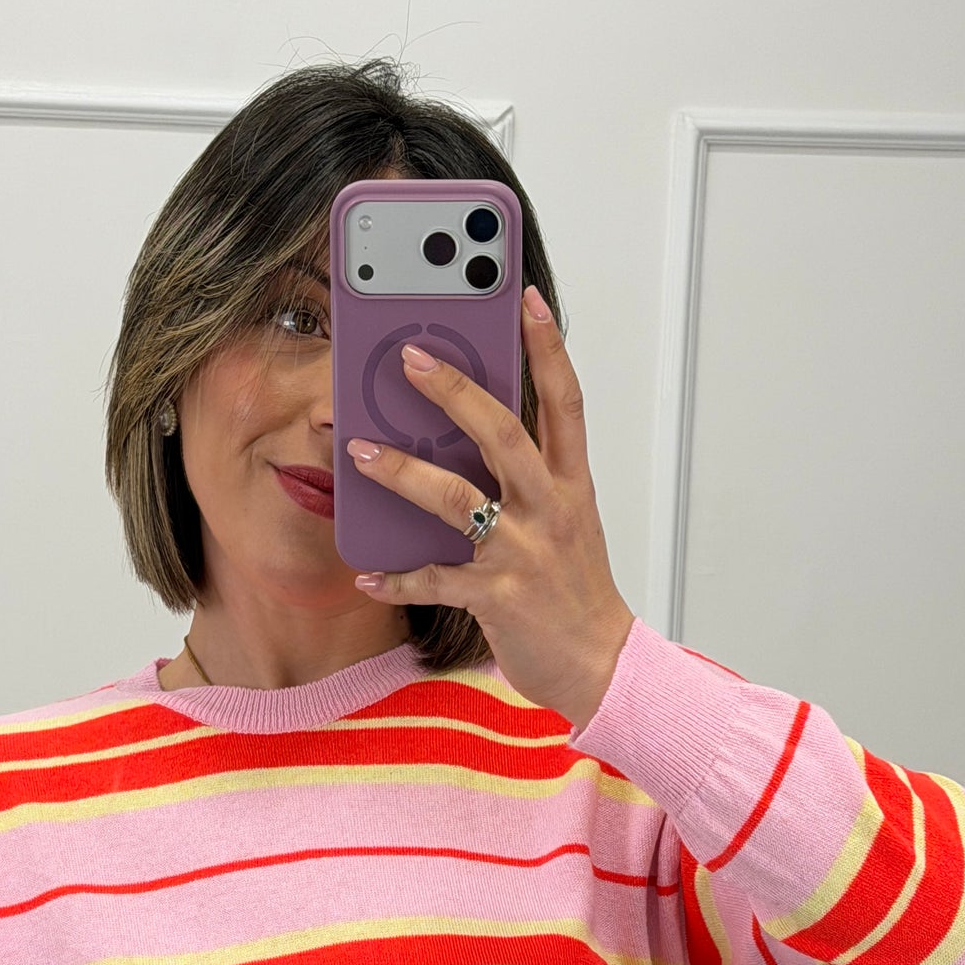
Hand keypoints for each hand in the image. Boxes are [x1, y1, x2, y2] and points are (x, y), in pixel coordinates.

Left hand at [347, 284, 635, 732]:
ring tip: (361, 452)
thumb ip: (525, 480)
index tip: (524, 298)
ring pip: (458, 499)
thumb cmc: (574, 591)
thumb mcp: (564, 523)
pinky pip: (437, 580)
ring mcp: (524, 552)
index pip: (565, 401)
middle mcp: (550, 509)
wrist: (603, 666)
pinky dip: (397, 578)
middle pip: (502, 433)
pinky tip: (366, 573)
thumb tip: (462, 442)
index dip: (546, 347)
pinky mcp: (500, 597)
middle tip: (410, 356)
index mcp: (570, 484)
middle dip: (454, 392)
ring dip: (404, 472)